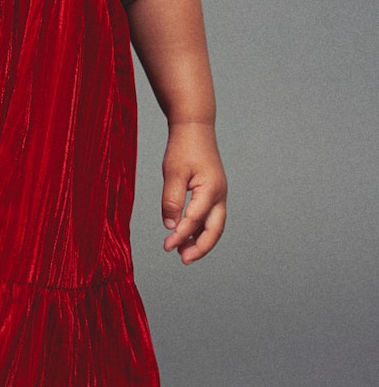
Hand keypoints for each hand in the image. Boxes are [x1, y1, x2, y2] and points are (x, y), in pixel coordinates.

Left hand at [161, 122, 226, 263]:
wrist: (194, 126)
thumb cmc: (183, 146)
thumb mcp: (173, 172)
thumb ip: (172, 200)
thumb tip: (171, 226)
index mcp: (211, 189)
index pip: (196, 219)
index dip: (181, 235)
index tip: (166, 246)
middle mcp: (220, 194)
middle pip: (215, 229)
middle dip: (200, 247)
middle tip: (183, 259)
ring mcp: (219, 193)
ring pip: (214, 224)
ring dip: (201, 239)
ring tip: (183, 252)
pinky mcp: (213, 191)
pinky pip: (210, 215)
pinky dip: (200, 227)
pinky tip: (186, 233)